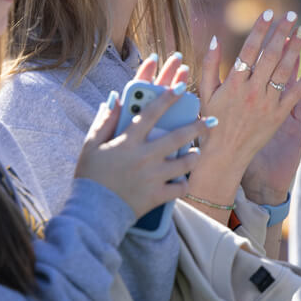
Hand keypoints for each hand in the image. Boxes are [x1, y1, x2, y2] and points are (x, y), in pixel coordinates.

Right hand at [74, 64, 209, 218]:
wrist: (93, 212)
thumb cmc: (90, 177)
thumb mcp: (91, 146)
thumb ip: (104, 121)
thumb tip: (115, 99)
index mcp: (128, 142)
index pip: (151, 113)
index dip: (167, 98)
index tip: (181, 88)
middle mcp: (144, 157)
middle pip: (177, 137)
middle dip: (197, 126)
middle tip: (209, 121)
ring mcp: (153, 177)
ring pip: (185, 163)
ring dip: (194, 156)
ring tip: (197, 152)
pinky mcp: (158, 196)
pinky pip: (180, 188)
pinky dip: (184, 184)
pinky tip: (184, 180)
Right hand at [194, 11, 300, 203]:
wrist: (224, 155)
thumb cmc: (211, 122)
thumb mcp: (206, 92)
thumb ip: (209, 65)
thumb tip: (214, 38)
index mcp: (233, 83)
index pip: (250, 49)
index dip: (260, 29)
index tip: (269, 12)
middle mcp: (252, 91)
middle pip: (271, 55)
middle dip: (282, 33)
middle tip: (291, 15)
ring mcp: (267, 104)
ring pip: (285, 71)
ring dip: (296, 49)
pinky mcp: (278, 116)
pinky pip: (295, 94)